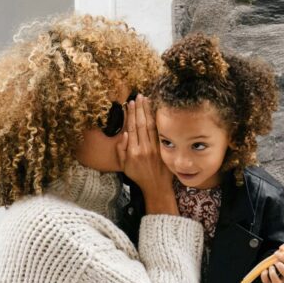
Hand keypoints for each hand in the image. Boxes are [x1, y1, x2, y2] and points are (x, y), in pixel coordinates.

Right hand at [116, 95, 175, 214]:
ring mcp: (154, 147)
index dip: (130, 115)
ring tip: (146, 99)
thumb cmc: (138, 176)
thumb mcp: (124, 166)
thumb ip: (121, 150)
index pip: (131, 128)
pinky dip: (157, 120)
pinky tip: (156, 110)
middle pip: (140, 123)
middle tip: (138, 96)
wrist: (156, 186)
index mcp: (132, 152)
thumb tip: (124, 134)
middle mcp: (143, 148)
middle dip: (139, 108)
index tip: (130, 104)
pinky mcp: (163, 148)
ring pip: (150, 125)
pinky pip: (159, 131)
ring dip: (148, 111)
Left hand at [260, 243, 283, 282]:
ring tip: (270, 266)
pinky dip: (264, 277)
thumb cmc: (280, 258)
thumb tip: (282, 248)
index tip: (277, 253)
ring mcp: (279, 281)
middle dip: (281, 268)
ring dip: (273, 274)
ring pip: (277, 282)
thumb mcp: (283, 251)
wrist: (272, 263)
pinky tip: (264, 270)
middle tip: (276, 262)